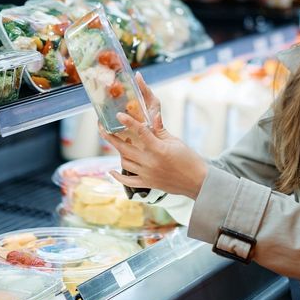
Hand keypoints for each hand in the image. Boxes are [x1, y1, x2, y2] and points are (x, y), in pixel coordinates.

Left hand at [100, 73, 207, 198]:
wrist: (197, 182)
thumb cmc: (189, 159)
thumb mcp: (176, 142)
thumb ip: (160, 130)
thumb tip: (151, 116)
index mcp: (159, 149)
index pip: (140, 132)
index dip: (128, 122)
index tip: (118, 115)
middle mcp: (150, 162)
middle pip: (124, 149)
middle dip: (111, 137)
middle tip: (102, 127)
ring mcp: (147, 174)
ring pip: (124, 162)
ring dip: (117, 151)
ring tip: (116, 141)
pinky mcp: (148, 184)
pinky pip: (128, 181)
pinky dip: (118, 176)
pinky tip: (111, 170)